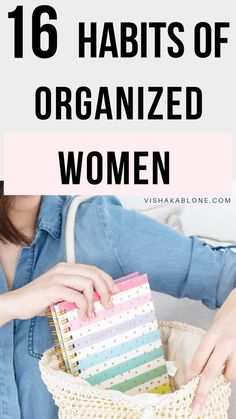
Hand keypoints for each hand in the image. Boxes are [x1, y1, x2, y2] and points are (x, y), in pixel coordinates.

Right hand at [0, 263, 118, 323]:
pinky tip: (82, 316)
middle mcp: (63, 269)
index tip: (115, 292)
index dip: (107, 280)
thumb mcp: (61, 294)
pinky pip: (77, 296)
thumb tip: (98, 301)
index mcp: (67, 268)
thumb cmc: (40, 301)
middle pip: (94, 274)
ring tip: (92, 314)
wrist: (17, 304)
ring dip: (94, 301)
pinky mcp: (53, 288)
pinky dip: (83, 307)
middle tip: (109, 304)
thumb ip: (76, 292)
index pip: (93, 269)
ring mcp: (58, 277)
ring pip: (88, 283)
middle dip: (105, 290)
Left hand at [185, 289, 235, 415]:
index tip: (185, 388)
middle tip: (195, 406)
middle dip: (202, 392)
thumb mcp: (214, 327)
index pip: (198, 360)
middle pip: (210, 372)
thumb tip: (202, 367)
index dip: (191, 376)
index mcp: (212, 335)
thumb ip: (210, 345)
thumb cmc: (228, 314)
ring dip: (224, 377)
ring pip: (228, 375)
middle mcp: (224, 342)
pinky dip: (233, 371)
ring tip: (224, 367)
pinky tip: (232, 362)